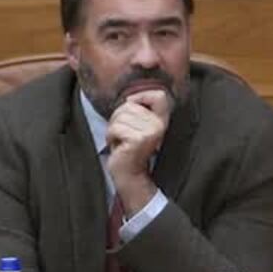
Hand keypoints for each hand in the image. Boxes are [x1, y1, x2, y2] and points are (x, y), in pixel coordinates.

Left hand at [106, 89, 171, 206]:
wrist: (130, 176)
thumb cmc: (129, 150)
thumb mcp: (138, 127)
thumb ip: (138, 111)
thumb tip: (129, 98)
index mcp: (162, 121)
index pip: (159, 95)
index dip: (141, 96)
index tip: (131, 108)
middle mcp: (160, 125)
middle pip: (130, 105)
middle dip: (118, 118)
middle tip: (122, 135)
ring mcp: (151, 132)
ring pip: (120, 116)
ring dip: (113, 129)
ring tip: (120, 141)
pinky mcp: (138, 140)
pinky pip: (116, 128)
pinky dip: (111, 137)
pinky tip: (118, 147)